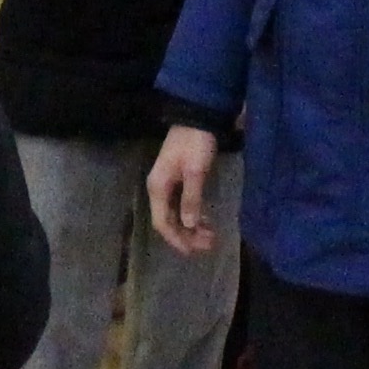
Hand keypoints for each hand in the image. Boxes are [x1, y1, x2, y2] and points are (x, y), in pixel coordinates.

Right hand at [146, 124, 223, 255]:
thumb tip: (189, 225)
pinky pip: (181, 206)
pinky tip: (205, 220)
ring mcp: (167, 184)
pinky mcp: (177, 180)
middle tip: (209, 244)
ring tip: (210, 236)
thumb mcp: (195, 171)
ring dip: (190, 228)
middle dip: (186, 236)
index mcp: (158, 187)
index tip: (194, 251)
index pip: (162, 223)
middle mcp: (158, 189)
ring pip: (175, 215)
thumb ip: (191, 198)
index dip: (177, 240)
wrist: (198, 117)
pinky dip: (192, 216)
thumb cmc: (195, 143)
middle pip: (168, 221)